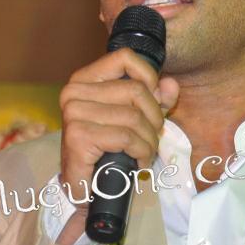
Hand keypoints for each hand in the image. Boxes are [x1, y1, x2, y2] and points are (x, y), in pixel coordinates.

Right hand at [55, 48, 178, 244]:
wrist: (84, 187)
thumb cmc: (108, 150)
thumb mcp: (135, 118)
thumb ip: (154, 98)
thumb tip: (171, 85)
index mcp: (85, 80)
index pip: (125, 57)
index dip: (149, 77)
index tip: (155, 101)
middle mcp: (74, 92)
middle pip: (136, 90)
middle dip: (154, 118)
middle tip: (153, 138)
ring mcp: (74, 113)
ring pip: (134, 116)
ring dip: (149, 141)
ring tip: (145, 153)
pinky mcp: (78, 136)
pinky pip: (127, 137)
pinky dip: (141, 152)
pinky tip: (138, 163)